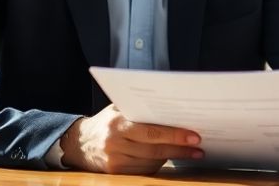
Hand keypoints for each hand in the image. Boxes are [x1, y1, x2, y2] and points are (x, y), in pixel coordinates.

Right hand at [59, 104, 202, 173]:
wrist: (79, 143)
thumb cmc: (107, 122)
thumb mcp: (118, 109)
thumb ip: (139, 108)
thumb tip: (173, 106)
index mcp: (118, 123)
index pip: (152, 131)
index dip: (175, 135)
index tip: (194, 136)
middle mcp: (115, 143)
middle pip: (155, 149)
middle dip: (180, 149)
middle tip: (199, 147)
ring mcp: (115, 161)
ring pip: (152, 162)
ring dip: (173, 158)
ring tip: (191, 152)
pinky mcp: (116, 173)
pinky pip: (144, 170)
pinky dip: (159, 165)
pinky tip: (170, 158)